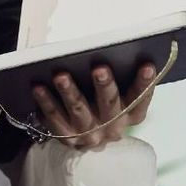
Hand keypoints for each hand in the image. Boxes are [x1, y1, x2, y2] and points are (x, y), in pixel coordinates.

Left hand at [32, 62, 155, 148]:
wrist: (86, 138)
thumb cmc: (104, 104)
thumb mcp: (118, 96)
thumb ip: (120, 77)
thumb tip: (115, 47)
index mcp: (130, 114)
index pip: (141, 100)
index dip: (145, 84)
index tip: (148, 65)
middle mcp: (112, 127)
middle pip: (110, 105)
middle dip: (104, 86)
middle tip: (99, 69)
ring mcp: (89, 134)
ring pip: (79, 111)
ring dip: (70, 92)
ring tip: (61, 75)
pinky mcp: (67, 138)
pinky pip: (54, 119)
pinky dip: (46, 102)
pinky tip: (38, 87)